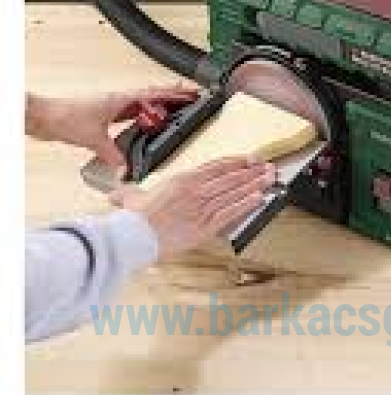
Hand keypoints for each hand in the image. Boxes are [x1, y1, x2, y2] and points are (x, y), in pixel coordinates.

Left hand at [26, 85, 197, 168]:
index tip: (191, 94)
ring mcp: (111, 106)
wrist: (42, 116)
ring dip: (157, 106)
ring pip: (141, 104)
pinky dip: (141, 116)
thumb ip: (113, 156)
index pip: (154, 95)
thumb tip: (126, 169)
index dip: (174, 95)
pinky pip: (130, 114)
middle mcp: (117, 100)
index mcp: (120, 99)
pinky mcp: (104, 114)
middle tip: (189, 97)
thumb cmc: (64, 116)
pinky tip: (144, 124)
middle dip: (171, 96)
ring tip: (173, 110)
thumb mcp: (94, 139)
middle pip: (151, 95)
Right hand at [109, 156, 275, 258]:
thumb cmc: (134, 218)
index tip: (249, 159)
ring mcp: (203, 206)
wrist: (134, 236)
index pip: (216, 166)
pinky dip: (247, 204)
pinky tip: (260, 198)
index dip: (235, 162)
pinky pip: (231, 212)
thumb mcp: (131, 197)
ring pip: (234, 192)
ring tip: (270, 179)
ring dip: (255, 184)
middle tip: (268, 167)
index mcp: (183, 179)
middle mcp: (196, 189)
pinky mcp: (206, 224)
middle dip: (252, 172)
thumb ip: (129, 191)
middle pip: (230, 177)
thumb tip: (117, 191)